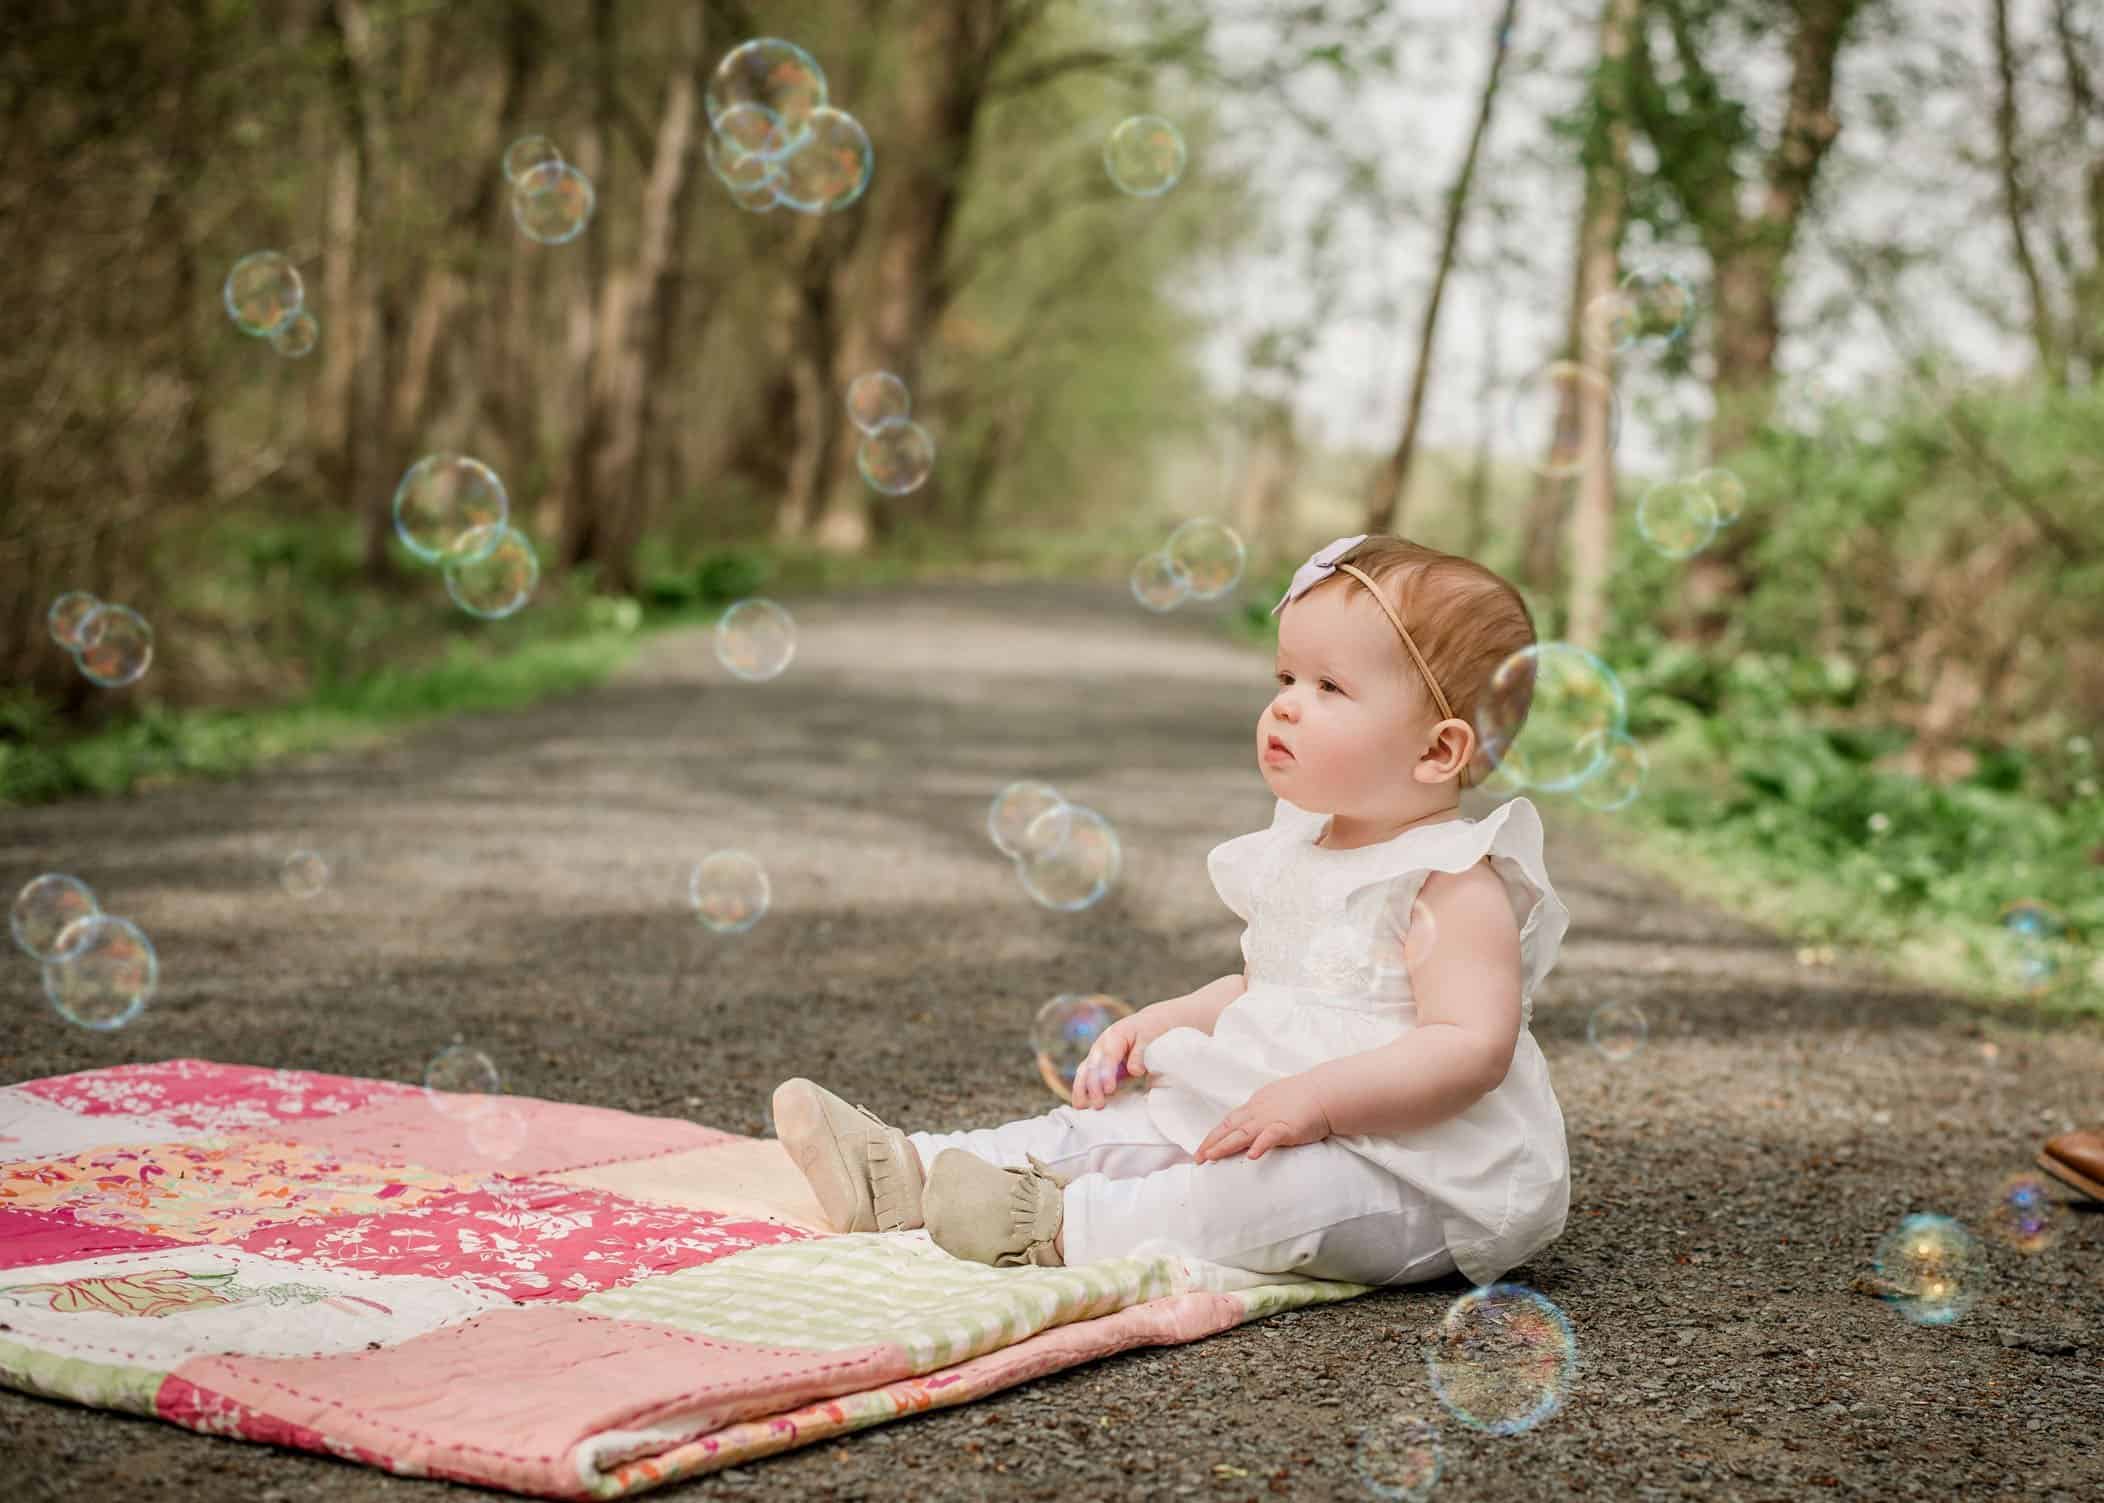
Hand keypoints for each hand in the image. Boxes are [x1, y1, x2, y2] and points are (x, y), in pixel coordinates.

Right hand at [1072, 1014, 1160, 1109]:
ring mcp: (1098, 1054)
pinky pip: (1087, 1075)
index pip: (1109, 1057)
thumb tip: (1134, 1071)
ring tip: (1080, 1106)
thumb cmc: (1149, 1030)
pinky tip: (1082, 1103)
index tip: (1109, 1090)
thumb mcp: (1149, 1037)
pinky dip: (1083, 1088)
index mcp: (1115, 1035)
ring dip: (1081, 1089)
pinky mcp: (1099, 1064)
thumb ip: (1140, 1054)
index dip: (1107, 1074)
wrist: (1148, 1022)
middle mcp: (1102, 1045)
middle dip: (1092, 1086)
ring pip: (1084, 1071)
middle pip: (1092, 1065)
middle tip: (1097, 1104)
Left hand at [1194, 1075, 1332, 1162]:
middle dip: (1211, 1143)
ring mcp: (1271, 1119)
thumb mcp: (1276, 1101)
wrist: (1325, 1092)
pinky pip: (1271, 1136)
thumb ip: (1263, 1112)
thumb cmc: (1304, 1097)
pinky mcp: (1287, 1127)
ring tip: (1211, 1157)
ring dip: (1225, 1146)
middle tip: (1197, 1158)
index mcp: (1255, 1105)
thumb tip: (1254, 1125)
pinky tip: (1252, 1156)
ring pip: (1242, 1133)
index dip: (1214, 1135)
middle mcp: (1258, 1112)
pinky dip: (1260, 1145)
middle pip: (1229, 1128)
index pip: (1229, 1121)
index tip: (1202, 1148)